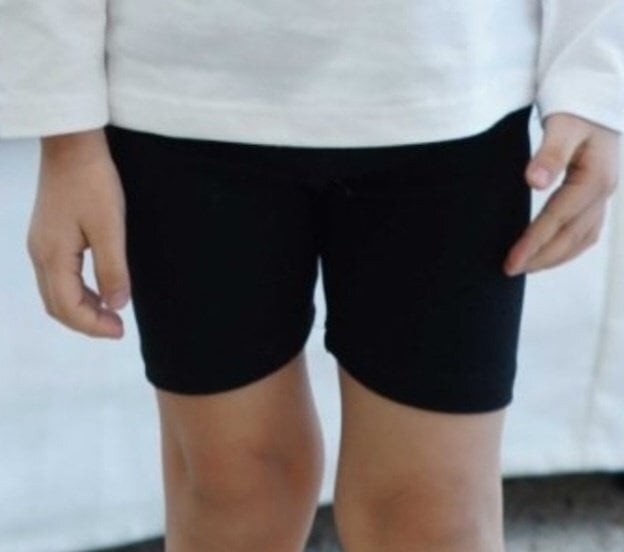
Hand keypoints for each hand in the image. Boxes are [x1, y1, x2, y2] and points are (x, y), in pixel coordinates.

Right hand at [26, 128, 130, 338]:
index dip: (93, 326)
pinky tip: (98, 289)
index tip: (120, 331)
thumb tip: (117, 305)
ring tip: (111, 312)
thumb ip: (113, 269)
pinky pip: (57, 276)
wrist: (72, 146)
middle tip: (117, 328)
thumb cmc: (93, 182)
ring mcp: (40, 245)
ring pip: (55, 292)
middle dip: (86, 322)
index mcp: (53, 257)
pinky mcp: (47, 236)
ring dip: (82, 308)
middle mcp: (39, 254)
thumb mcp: (110, 228)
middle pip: (57, 305)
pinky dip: (77, 291)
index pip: (67, 308)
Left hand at [503, 112, 620, 275]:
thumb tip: (534, 182)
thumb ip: (549, 154)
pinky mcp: (598, 196)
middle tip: (509, 270)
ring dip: (554, 257)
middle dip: (540, 257)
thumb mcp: (561, 125)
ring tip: (525, 267)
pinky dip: (568, 248)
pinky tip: (548, 254)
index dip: (534, 243)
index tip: (511, 261)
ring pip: (581, 238)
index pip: (558, 219)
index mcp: (594, 178)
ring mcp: (603, 196)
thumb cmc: (575, 110)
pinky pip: (587, 231)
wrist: (595, 100)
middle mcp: (603, 192)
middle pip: (571, 236)